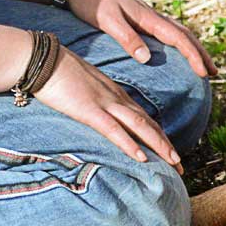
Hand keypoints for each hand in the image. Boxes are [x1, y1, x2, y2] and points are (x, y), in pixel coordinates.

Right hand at [35, 45, 183, 172]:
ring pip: (139, 125)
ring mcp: (104, 103)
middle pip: (147, 123)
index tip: (171, 152)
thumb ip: (96, 101)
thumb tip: (100, 115)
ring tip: (173, 162)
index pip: (143, 117)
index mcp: (115, 93)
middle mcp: (116, 98)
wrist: (44, 59)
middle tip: (181, 166)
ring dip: (158, 145)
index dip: (159, 135)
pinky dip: (129, 144)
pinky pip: (114, 129)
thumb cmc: (59, 74)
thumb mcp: (84, 89)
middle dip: (166, 145)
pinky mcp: (90, 110)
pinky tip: (141, 157)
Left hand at [67, 0, 216, 77]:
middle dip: (200, 53)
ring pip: (178, 31)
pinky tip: (178, 50)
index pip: (178, 37)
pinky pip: (167, 31)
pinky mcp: (140, 19)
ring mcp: (147, 16)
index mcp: (147, 16)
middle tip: (214, 73)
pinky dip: (179, 42)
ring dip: (192, 48)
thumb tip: (147, 58)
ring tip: (202, 65)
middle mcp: (152, 15)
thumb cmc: (92, 2)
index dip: (193, 55)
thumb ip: (127, 38)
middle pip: (184, 34)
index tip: (204, 73)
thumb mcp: (108, 21)